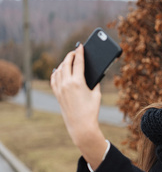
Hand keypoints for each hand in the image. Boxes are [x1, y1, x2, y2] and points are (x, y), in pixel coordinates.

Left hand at [51, 44, 106, 168]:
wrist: (81, 125)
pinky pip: (54, 79)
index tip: (80, 46)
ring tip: (68, 59)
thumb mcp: (96, 94)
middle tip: (74, 51)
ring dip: (63, 63)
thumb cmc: (91, 110)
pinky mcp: (57, 94)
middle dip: (70, 56)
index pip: (78, 62)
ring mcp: (60, 89)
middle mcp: (67, 84)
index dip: (80, 52)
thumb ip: (94, 82)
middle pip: (66, 64)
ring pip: (59, 70)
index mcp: (78, 82)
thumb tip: (92, 74)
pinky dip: (56, 72)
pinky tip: (58, 70)